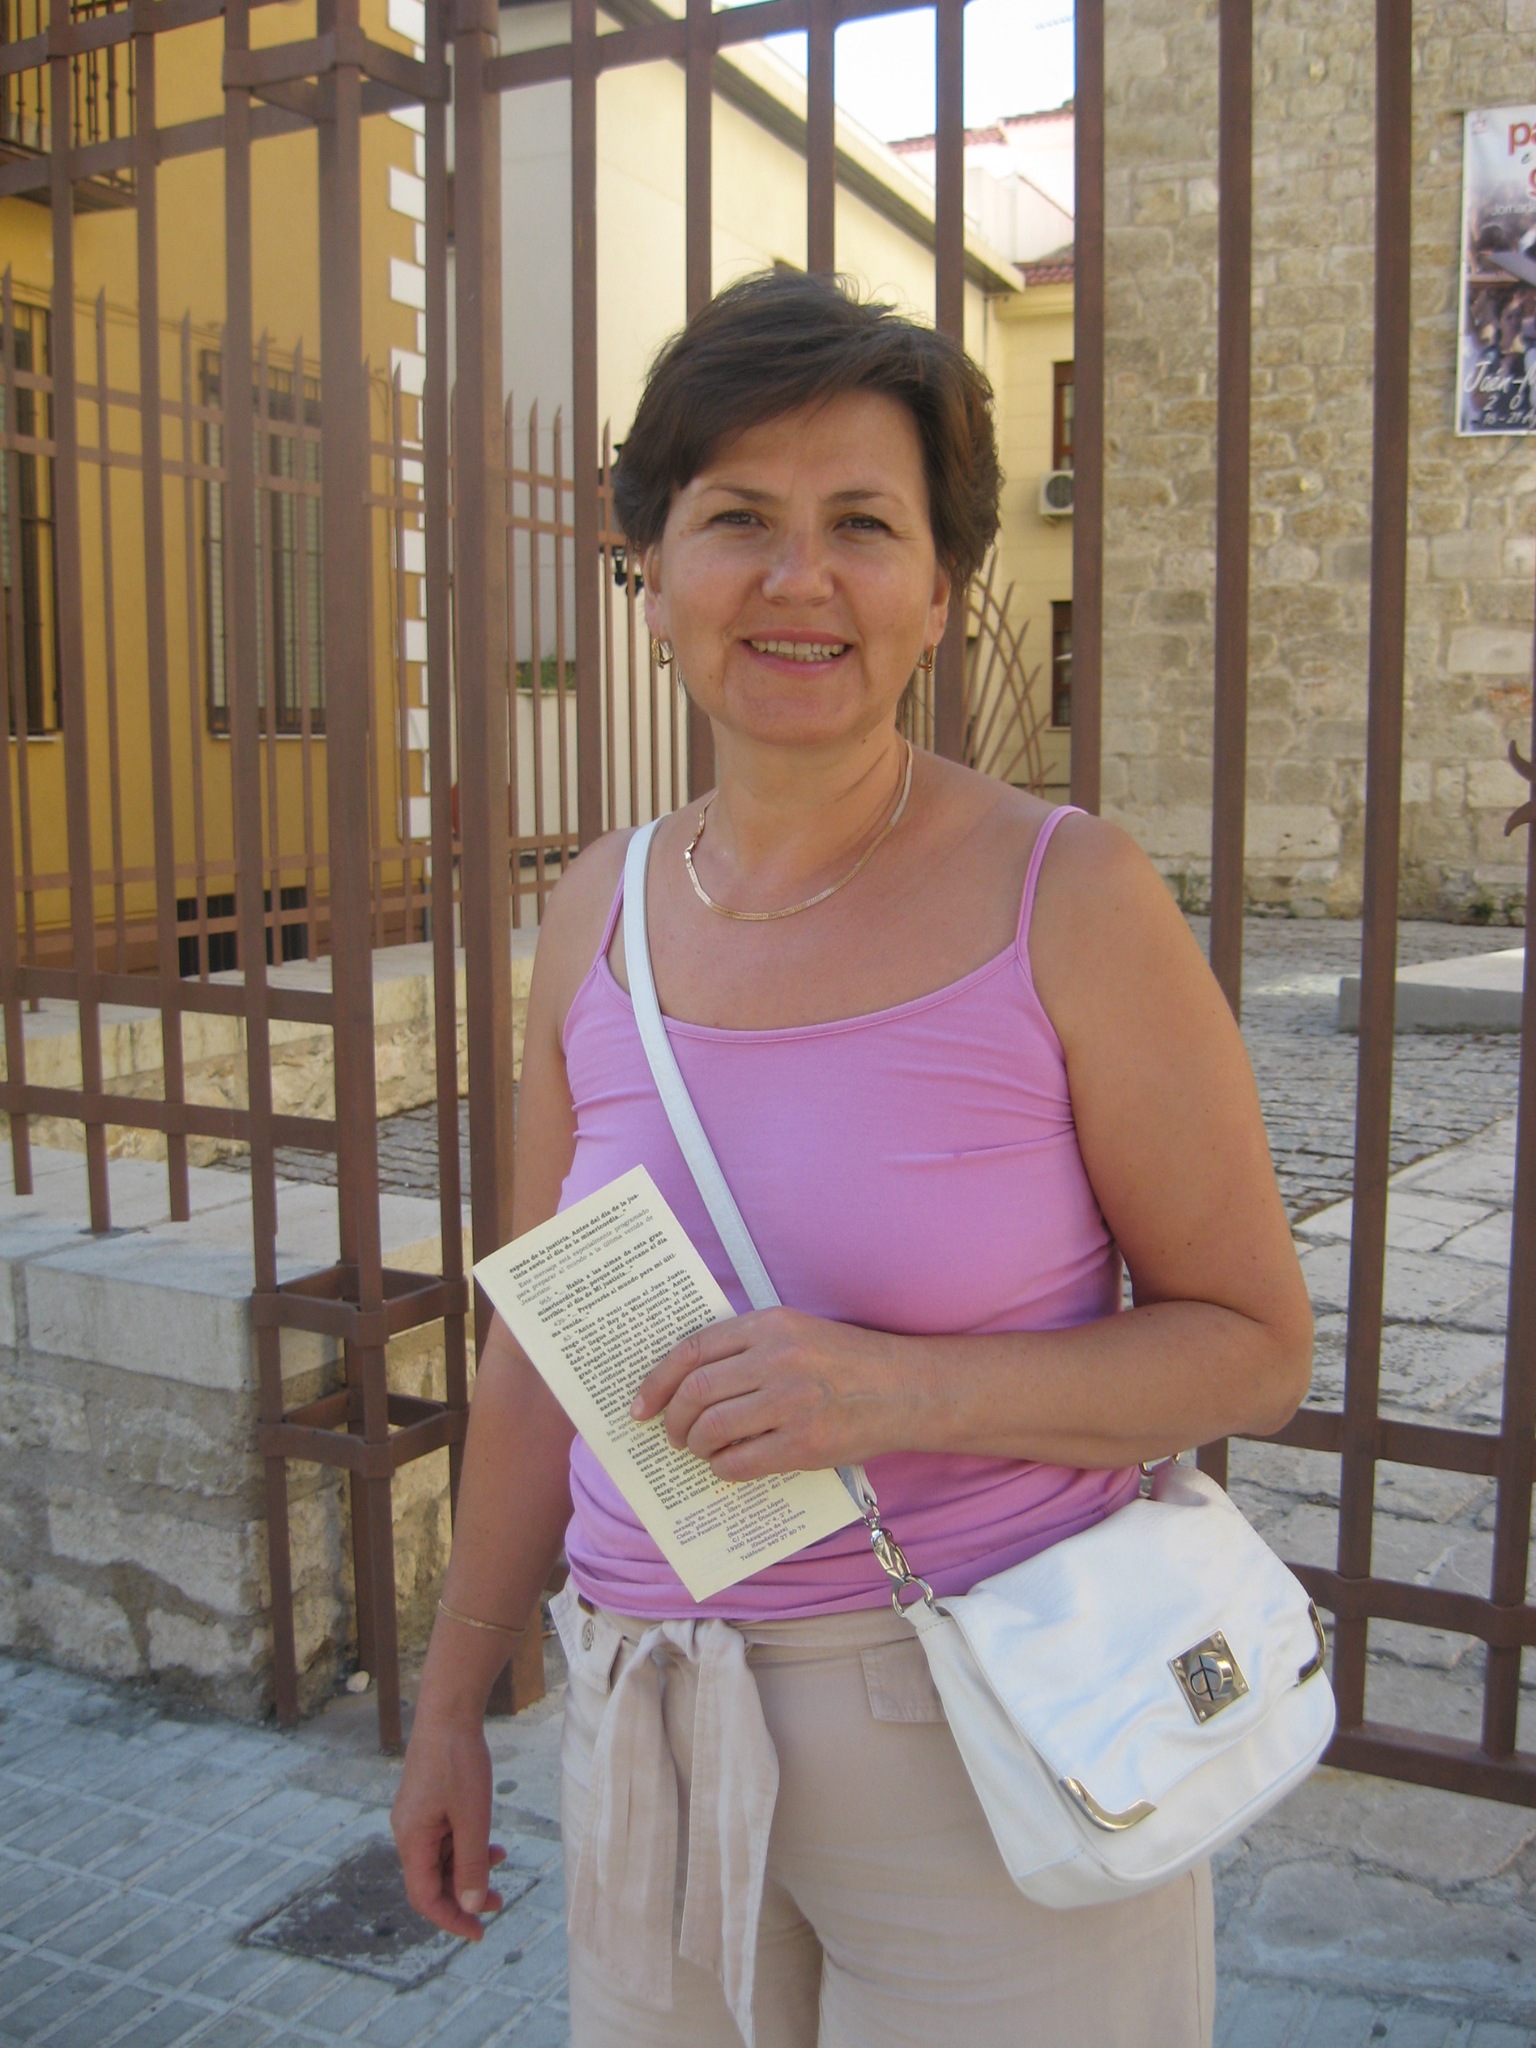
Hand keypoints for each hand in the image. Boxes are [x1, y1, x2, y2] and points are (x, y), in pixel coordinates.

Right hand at [392, 1713, 507, 1940]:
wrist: (449, 1710)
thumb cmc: (458, 1762)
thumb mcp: (472, 1818)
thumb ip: (471, 1864)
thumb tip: (468, 1905)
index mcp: (411, 1840)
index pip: (425, 1897)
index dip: (451, 1919)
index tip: (479, 1931)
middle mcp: (407, 1832)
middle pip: (432, 1880)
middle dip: (464, 1895)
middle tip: (499, 1902)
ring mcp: (416, 1816)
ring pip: (441, 1858)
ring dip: (469, 1868)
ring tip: (501, 1863)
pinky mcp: (427, 1801)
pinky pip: (444, 1837)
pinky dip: (466, 1846)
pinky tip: (491, 1842)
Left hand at [630, 1307, 909, 1479]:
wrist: (904, 1389)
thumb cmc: (845, 1361)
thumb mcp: (795, 1333)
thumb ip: (746, 1348)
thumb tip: (685, 1383)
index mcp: (769, 1325)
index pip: (692, 1351)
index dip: (657, 1381)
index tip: (640, 1405)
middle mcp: (777, 1359)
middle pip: (695, 1392)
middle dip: (674, 1420)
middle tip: (673, 1434)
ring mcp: (791, 1403)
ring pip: (711, 1429)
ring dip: (695, 1445)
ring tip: (699, 1449)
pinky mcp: (804, 1443)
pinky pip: (740, 1461)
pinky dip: (722, 1467)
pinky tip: (726, 1464)